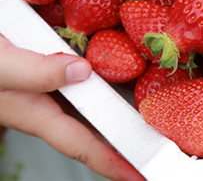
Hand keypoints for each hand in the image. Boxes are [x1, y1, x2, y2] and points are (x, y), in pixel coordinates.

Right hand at [0, 34, 144, 180]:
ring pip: (85, 107)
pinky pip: (77, 81)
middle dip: (119, 142)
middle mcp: (43, 105)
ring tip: (143, 116)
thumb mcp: (1, 65)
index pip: (82, 145)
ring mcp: (43, 88)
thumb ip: (37, 71)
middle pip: (89, 130)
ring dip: (112, 114)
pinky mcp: (42, 70)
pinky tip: (114, 74)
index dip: (112, 162)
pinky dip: (99, 83)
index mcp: (34, 112)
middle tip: (154, 146)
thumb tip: (84, 72)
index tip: (142, 176)